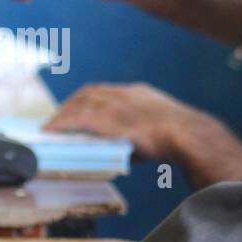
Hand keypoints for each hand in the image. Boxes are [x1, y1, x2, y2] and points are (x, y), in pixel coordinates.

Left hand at [45, 83, 241, 185]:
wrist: (189, 135)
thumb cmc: (180, 139)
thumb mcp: (160, 130)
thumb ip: (141, 135)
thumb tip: (127, 150)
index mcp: (138, 93)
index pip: (106, 91)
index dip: (89, 99)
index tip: (79, 108)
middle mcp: (124, 93)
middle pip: (89, 93)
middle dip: (72, 104)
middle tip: (59, 118)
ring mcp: (116, 104)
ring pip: (80, 103)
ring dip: (63, 114)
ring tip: (52, 126)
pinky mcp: (109, 118)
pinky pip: (78, 117)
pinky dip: (62, 123)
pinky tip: (52, 130)